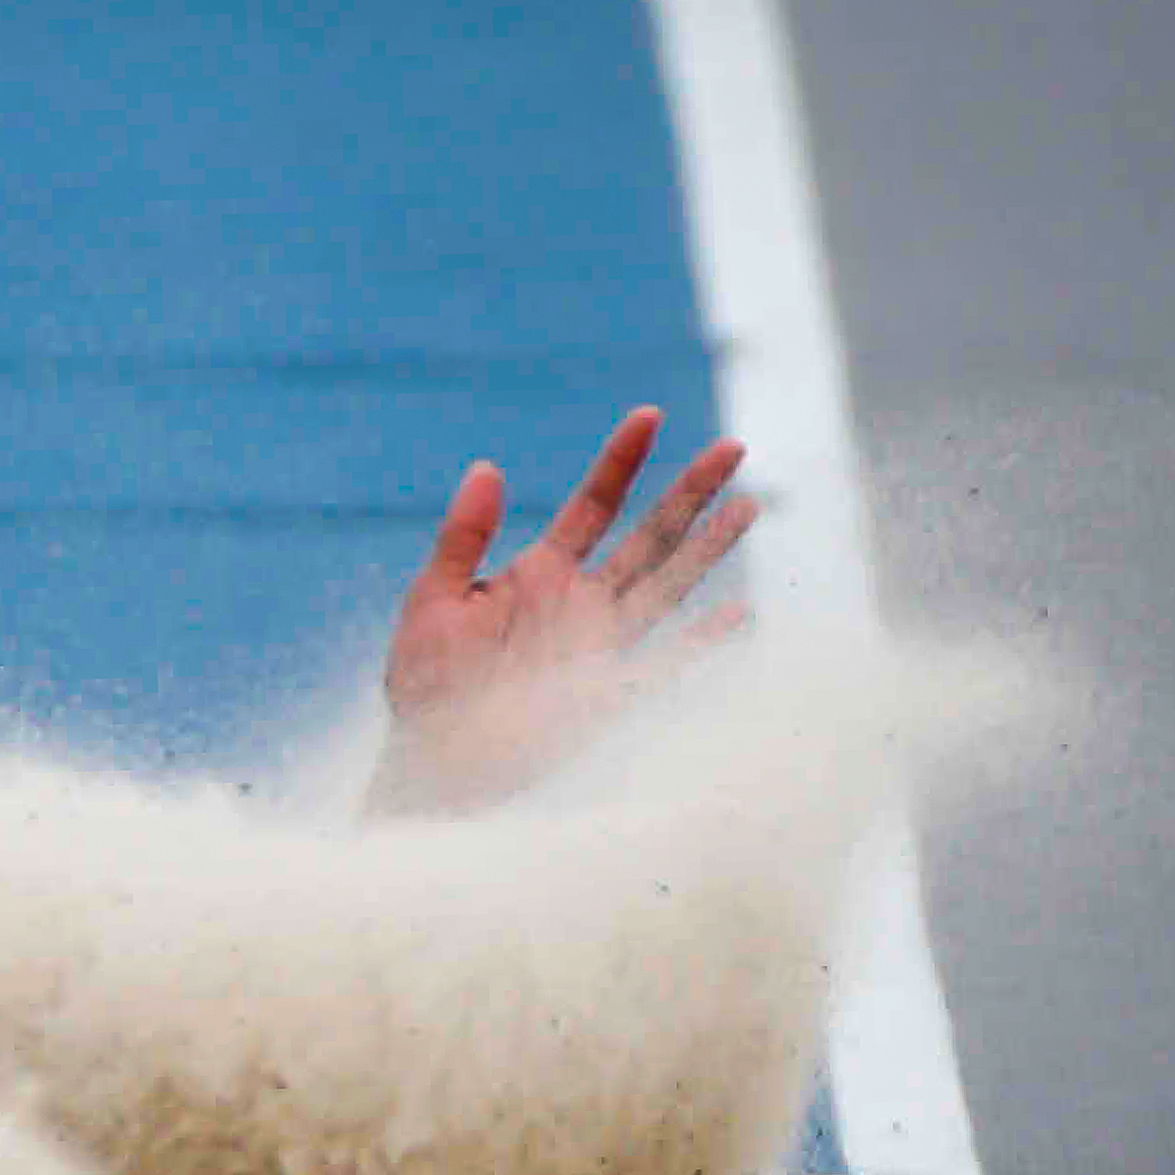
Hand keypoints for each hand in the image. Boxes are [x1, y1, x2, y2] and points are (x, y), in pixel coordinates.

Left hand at [370, 406, 755, 813]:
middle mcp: (581, 602)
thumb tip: (487, 467)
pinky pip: (664, 664)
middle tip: (733, 447)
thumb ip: (463, 536)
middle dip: (689, 492)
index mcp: (540, 573)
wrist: (431, 760)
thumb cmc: (425, 682)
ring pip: (667, 586)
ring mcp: (601, 645)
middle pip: (648, 536)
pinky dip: (700, 643)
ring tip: (749, 505)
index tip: (649, 415)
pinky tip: (739, 615)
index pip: (593, 506)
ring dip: (707, 549)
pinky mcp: (609, 694)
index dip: (621, 461)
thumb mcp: (433, 599)